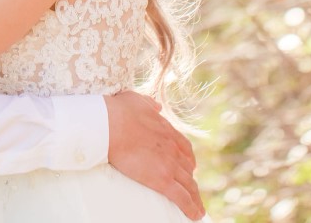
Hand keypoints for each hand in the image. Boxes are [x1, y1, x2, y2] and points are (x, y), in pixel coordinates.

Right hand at [105, 91, 204, 219]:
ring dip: (195, 197)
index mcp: (167, 130)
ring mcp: (169, 164)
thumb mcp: (138, 100)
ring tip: (199, 209)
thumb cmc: (118, 111)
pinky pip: (181, 197)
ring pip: (189, 184)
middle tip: (193, 190)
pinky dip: (190, 207)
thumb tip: (156, 106)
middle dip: (192, 180)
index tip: (190, 166)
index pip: (184, 148)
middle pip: (188, 168)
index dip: (188, 159)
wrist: (111, 123)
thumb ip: (149, 104)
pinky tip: (194, 215)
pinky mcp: (161, 179)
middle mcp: (172, 147)